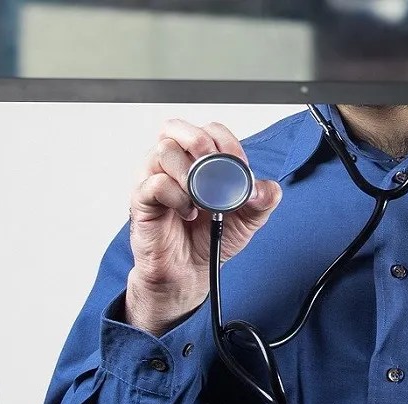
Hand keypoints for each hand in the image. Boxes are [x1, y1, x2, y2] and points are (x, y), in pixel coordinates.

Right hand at [125, 119, 281, 335]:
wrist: (189, 271)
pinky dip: (176, 196)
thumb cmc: (210, 237)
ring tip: (200, 201)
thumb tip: (265, 188)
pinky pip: (155, 183)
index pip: (209, 131)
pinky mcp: (142, 199)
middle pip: (176, 127)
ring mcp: (153, 178)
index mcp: (197, 159)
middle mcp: (173, 163)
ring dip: (189, 174)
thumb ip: (263, 200)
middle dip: (201, 144)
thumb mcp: (248, 219)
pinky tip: (187, 212)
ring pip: (164, 151)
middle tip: (215, 171)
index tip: (240, 167)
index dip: (227, 143)